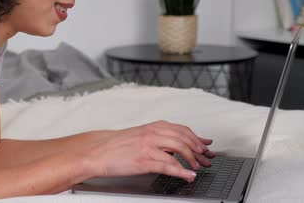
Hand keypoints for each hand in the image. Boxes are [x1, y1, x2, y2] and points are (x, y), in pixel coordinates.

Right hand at [87, 120, 214, 181]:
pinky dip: (182, 171)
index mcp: (151, 127)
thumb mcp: (139, 136)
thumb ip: (156, 137)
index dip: (196, 138)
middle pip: (183, 138)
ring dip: (192, 159)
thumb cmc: (116, 146)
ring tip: (198, 167)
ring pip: (179, 149)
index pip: (181, 129)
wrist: (97, 152)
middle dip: (198, 150)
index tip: (206, 146)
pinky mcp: (144, 161)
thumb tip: (173, 143)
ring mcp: (148, 147)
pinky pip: (168, 165)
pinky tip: (188, 176)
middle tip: (206, 159)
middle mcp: (152, 134)